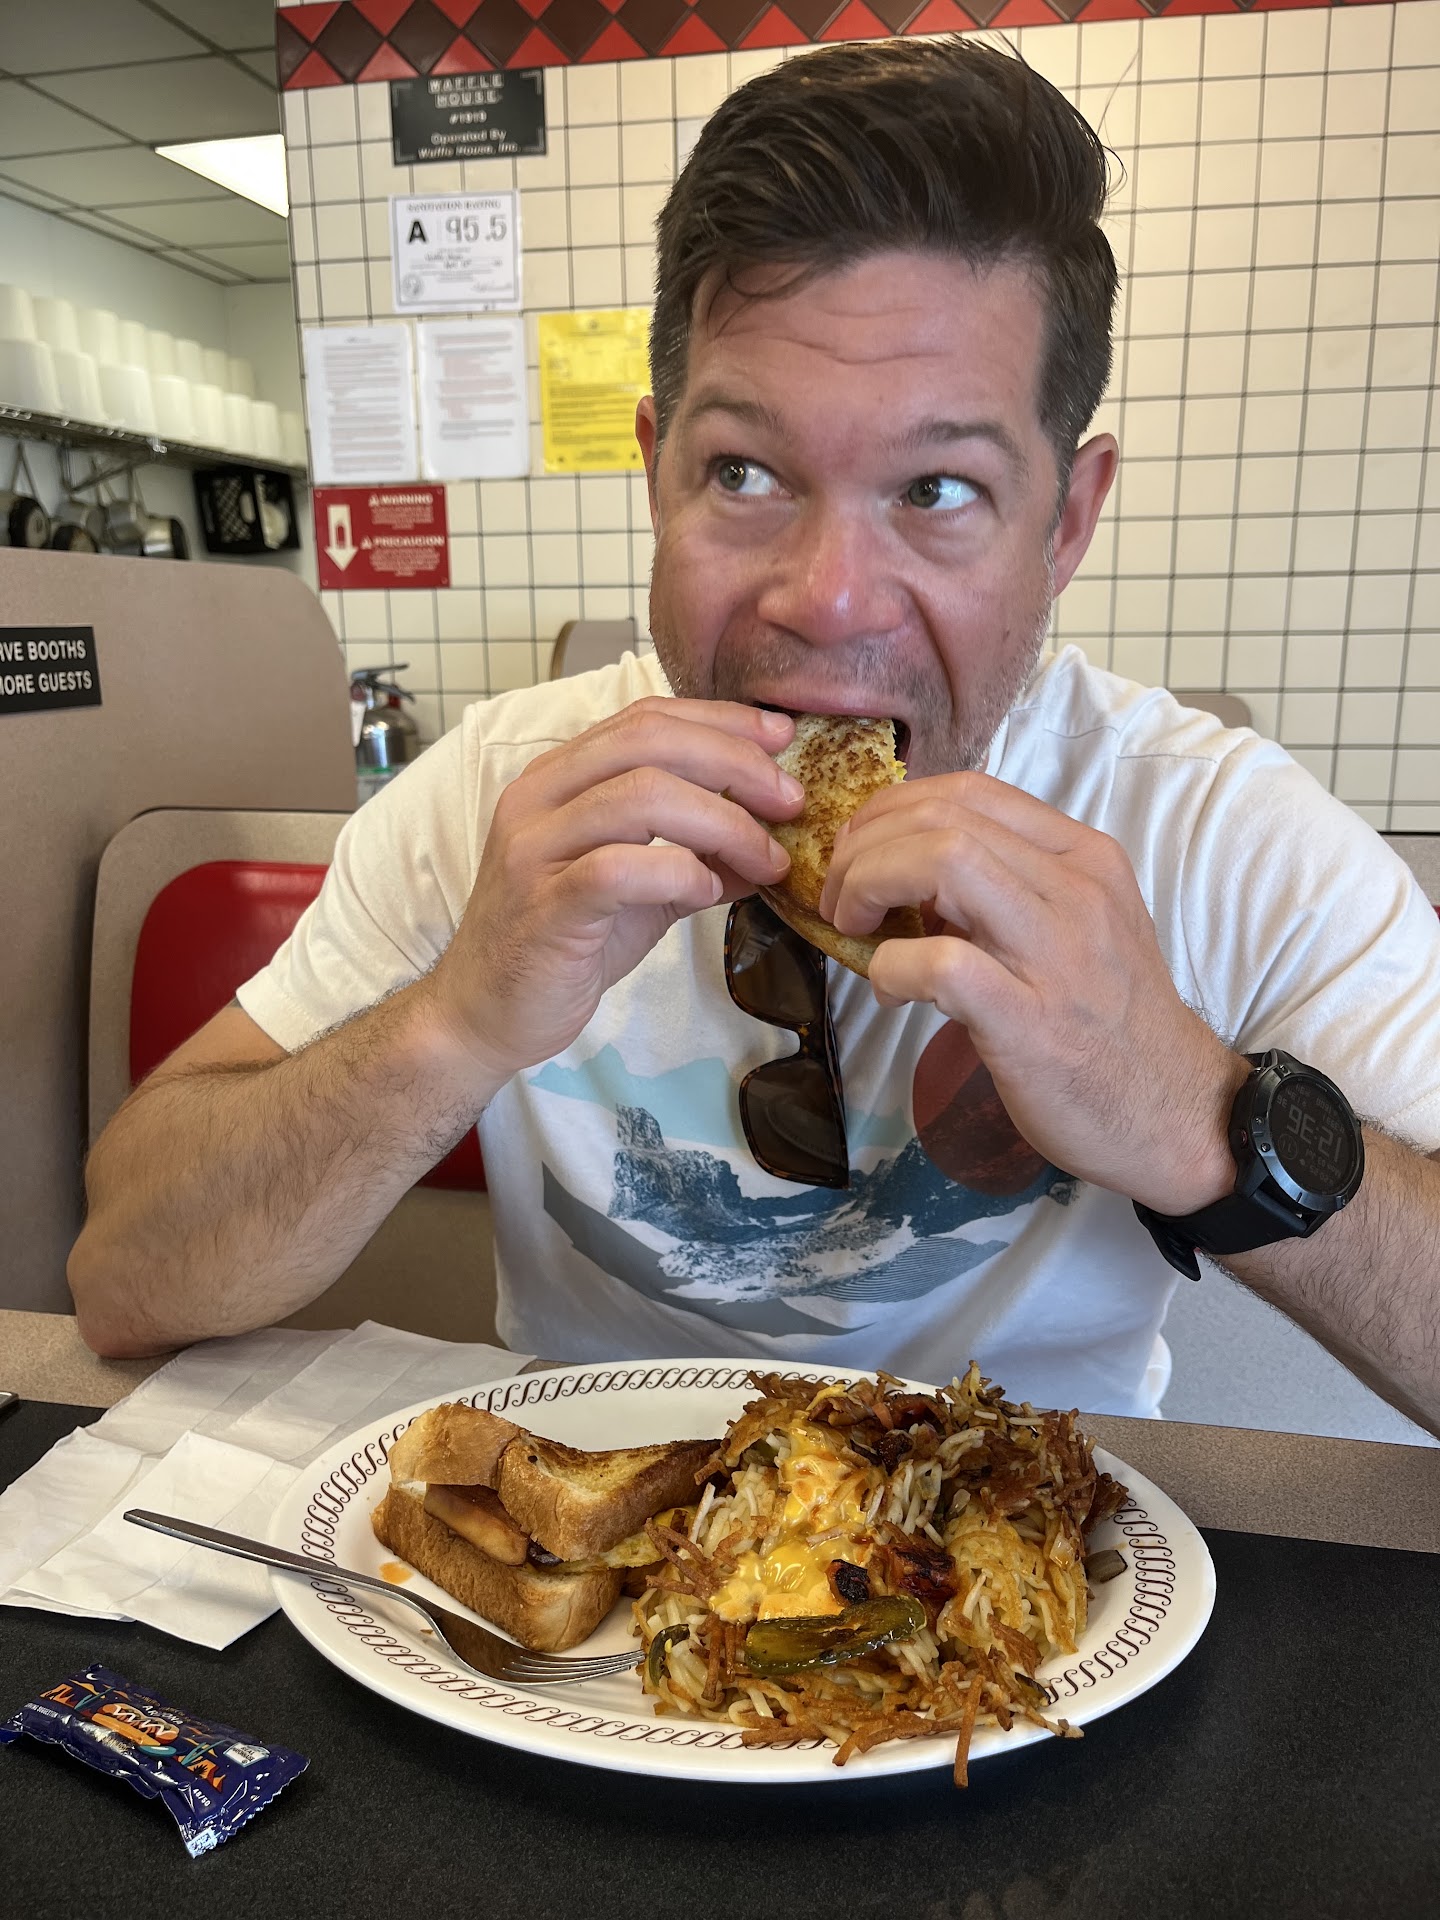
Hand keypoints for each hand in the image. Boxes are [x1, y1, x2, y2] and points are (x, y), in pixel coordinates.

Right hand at [423, 698, 800, 1083]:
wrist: (486, 1014)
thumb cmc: (561, 946)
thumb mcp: (640, 892)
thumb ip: (696, 857)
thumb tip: (770, 843)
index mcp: (559, 778)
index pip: (646, 718)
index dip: (720, 720)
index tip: (781, 738)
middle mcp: (539, 798)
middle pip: (649, 740)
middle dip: (735, 762)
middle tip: (790, 800)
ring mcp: (535, 848)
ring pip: (641, 795)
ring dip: (723, 821)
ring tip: (767, 858)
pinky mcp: (543, 905)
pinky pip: (620, 867)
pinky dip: (680, 869)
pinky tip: (709, 888)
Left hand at [817, 772, 1248, 1210]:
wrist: (1178, 1115)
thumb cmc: (1113, 1025)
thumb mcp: (1077, 930)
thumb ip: (1009, 890)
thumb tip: (908, 875)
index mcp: (1085, 858)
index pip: (971, 791)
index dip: (894, 810)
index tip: (863, 851)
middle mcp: (1077, 890)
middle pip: (944, 818)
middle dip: (866, 847)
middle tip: (842, 897)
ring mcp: (1057, 953)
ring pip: (943, 863)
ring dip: (869, 886)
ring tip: (854, 929)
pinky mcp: (1030, 1020)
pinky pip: (939, 964)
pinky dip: (891, 968)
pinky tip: (889, 991)